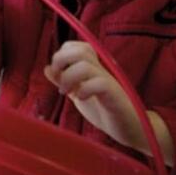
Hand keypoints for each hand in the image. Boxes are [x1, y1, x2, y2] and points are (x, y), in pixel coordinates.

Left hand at [44, 41, 171, 161]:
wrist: (128, 129)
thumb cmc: (104, 110)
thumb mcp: (77, 94)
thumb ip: (63, 81)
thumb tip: (47, 68)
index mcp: (92, 68)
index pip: (75, 46)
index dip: (61, 55)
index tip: (57, 74)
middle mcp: (101, 70)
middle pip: (80, 49)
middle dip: (61, 61)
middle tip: (59, 80)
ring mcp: (109, 81)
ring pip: (86, 63)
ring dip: (69, 76)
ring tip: (66, 92)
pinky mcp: (115, 95)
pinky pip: (100, 83)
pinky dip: (84, 89)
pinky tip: (81, 98)